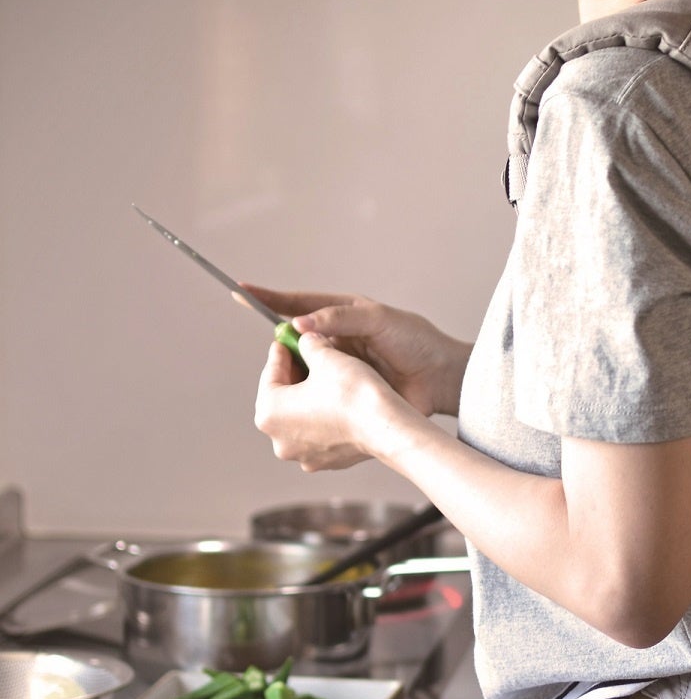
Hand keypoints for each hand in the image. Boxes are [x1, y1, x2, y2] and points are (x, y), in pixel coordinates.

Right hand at [239, 287, 470, 418]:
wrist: (442, 379)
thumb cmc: (417, 341)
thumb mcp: (379, 320)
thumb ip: (339, 319)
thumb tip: (298, 323)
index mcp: (340, 314)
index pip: (296, 304)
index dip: (267, 299)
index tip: (240, 291)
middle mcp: (334, 340)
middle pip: (292, 342)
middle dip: (283, 350)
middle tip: (288, 359)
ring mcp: (337, 368)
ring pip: (301, 372)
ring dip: (297, 378)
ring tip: (308, 384)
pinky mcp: (343, 393)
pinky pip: (317, 395)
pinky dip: (310, 400)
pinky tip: (311, 407)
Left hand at [254, 331, 409, 473]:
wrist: (385, 426)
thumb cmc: (353, 393)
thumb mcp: (326, 356)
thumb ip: (308, 343)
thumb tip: (306, 340)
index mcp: (269, 413)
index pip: (269, 374)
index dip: (281, 352)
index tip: (288, 341)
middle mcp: (280, 439)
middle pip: (282, 397)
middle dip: (294, 375)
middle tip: (306, 355)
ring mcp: (303, 454)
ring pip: (300, 416)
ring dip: (309, 396)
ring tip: (326, 377)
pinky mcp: (325, 460)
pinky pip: (318, 432)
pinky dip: (324, 415)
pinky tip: (339, 400)